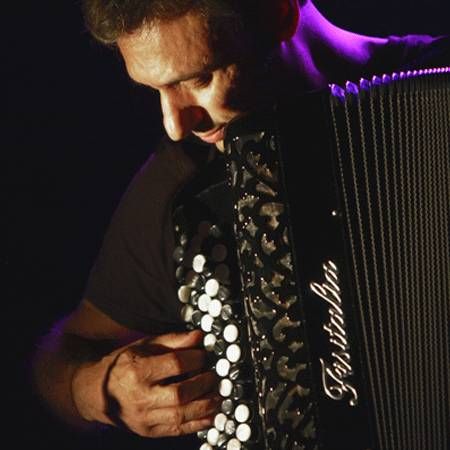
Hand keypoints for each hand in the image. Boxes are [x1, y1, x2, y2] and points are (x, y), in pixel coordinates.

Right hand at [72, 330, 219, 436]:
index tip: (204, 355)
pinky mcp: (149, 431)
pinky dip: (198, 423)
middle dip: (204, 384)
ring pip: (182, 415)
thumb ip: (173, 340)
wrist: (97, 391)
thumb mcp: (144, 345)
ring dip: (206, 405)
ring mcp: (144, 418)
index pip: (175, 364)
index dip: (195, 359)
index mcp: (137, 370)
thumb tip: (198, 336)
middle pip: (181, 394)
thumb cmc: (123, 364)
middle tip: (214, 375)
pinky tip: (211, 414)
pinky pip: (178, 430)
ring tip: (218, 394)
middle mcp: (140, 397)